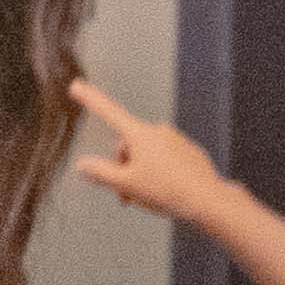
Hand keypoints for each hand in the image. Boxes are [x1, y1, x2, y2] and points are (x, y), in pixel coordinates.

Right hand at [64, 76, 246, 235]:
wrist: (206, 199)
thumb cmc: (165, 190)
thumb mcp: (125, 184)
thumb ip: (100, 172)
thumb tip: (83, 163)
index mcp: (140, 135)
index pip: (109, 112)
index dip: (90, 99)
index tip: (77, 86)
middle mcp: (158, 131)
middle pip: (127, 144)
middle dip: (122, 165)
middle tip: (125, 191)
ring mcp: (175, 139)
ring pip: (146, 153)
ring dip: (139, 171)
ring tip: (145, 195)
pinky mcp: (188, 150)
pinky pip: (164, 157)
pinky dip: (158, 172)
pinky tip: (164, 189)